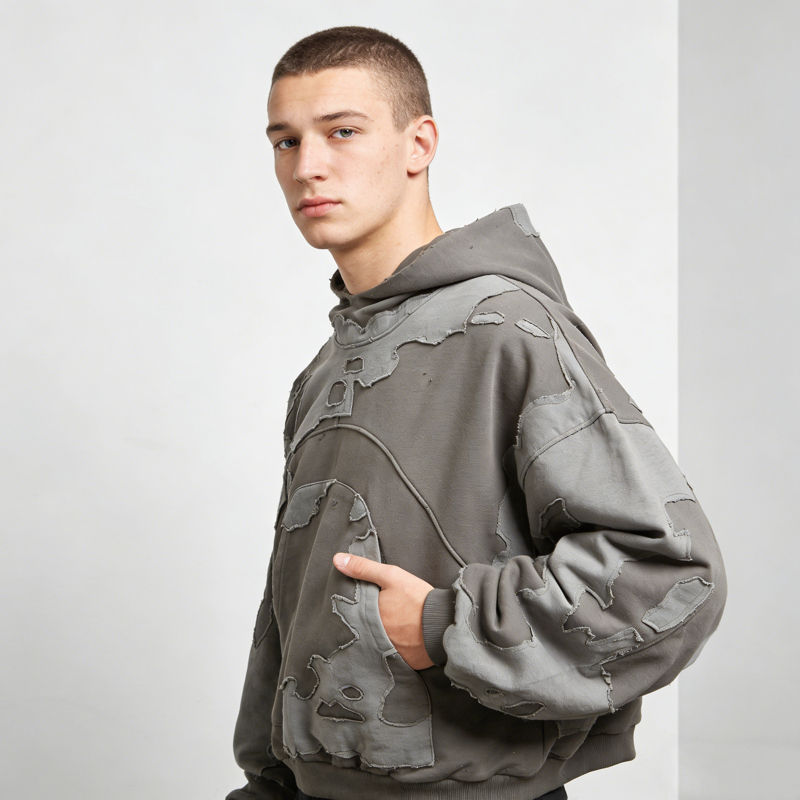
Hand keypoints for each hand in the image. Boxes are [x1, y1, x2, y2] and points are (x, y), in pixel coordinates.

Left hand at [332, 552, 435, 669]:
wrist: (444, 623)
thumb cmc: (417, 599)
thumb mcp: (390, 576)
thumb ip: (363, 568)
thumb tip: (337, 560)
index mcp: (367, 617)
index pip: (351, 615)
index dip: (352, 610)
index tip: (356, 607)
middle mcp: (373, 638)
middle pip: (362, 631)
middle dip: (364, 625)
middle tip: (372, 618)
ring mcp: (387, 652)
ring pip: (375, 644)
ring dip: (376, 638)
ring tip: (386, 629)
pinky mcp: (402, 663)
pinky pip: (391, 657)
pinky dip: (392, 650)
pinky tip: (399, 641)